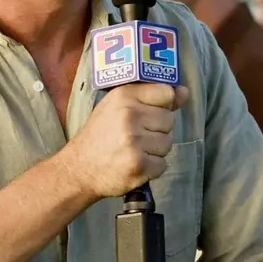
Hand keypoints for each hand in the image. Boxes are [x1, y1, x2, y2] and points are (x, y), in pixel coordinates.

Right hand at [58, 83, 189, 199]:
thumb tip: (184, 91)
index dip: (162, 105)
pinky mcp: (138, 165)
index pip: (167, 93)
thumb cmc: (100, 135)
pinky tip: (134, 164)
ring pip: (168, 143)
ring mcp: (134, 141)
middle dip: (157, 130)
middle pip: (169, 120)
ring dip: (155, 151)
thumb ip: (153, 97)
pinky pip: (163, 164)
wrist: (77, 170)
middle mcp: (129, 116)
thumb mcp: (118, 106)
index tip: (148, 114)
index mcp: (124, 96)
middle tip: (134, 136)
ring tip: (133, 150)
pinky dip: (152, 168)